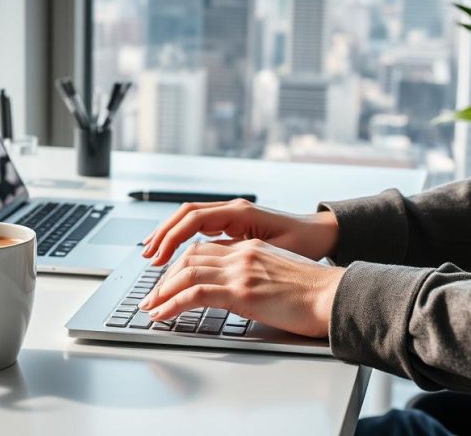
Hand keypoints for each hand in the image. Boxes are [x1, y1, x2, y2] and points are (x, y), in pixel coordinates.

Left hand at [139, 239, 344, 338]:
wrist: (334, 296)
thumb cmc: (315, 294)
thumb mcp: (280, 276)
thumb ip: (256, 278)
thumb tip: (241, 295)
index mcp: (250, 248)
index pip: (204, 249)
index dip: (180, 264)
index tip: (167, 280)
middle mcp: (242, 253)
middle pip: (189, 257)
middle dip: (164, 277)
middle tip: (151, 296)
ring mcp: (240, 270)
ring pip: (186, 272)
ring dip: (162, 291)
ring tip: (150, 308)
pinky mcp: (241, 290)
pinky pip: (194, 293)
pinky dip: (172, 303)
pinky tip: (162, 315)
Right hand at [141, 198, 338, 265]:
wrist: (323, 233)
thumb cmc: (305, 242)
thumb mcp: (274, 250)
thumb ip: (241, 253)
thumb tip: (210, 262)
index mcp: (240, 212)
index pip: (193, 219)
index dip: (171, 238)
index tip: (158, 258)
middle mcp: (233, 209)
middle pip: (185, 215)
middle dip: (163, 235)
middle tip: (147, 257)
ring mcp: (232, 214)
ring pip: (190, 219)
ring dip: (169, 234)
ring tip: (152, 253)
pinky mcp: (234, 223)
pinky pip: (201, 226)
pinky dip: (183, 237)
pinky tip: (174, 252)